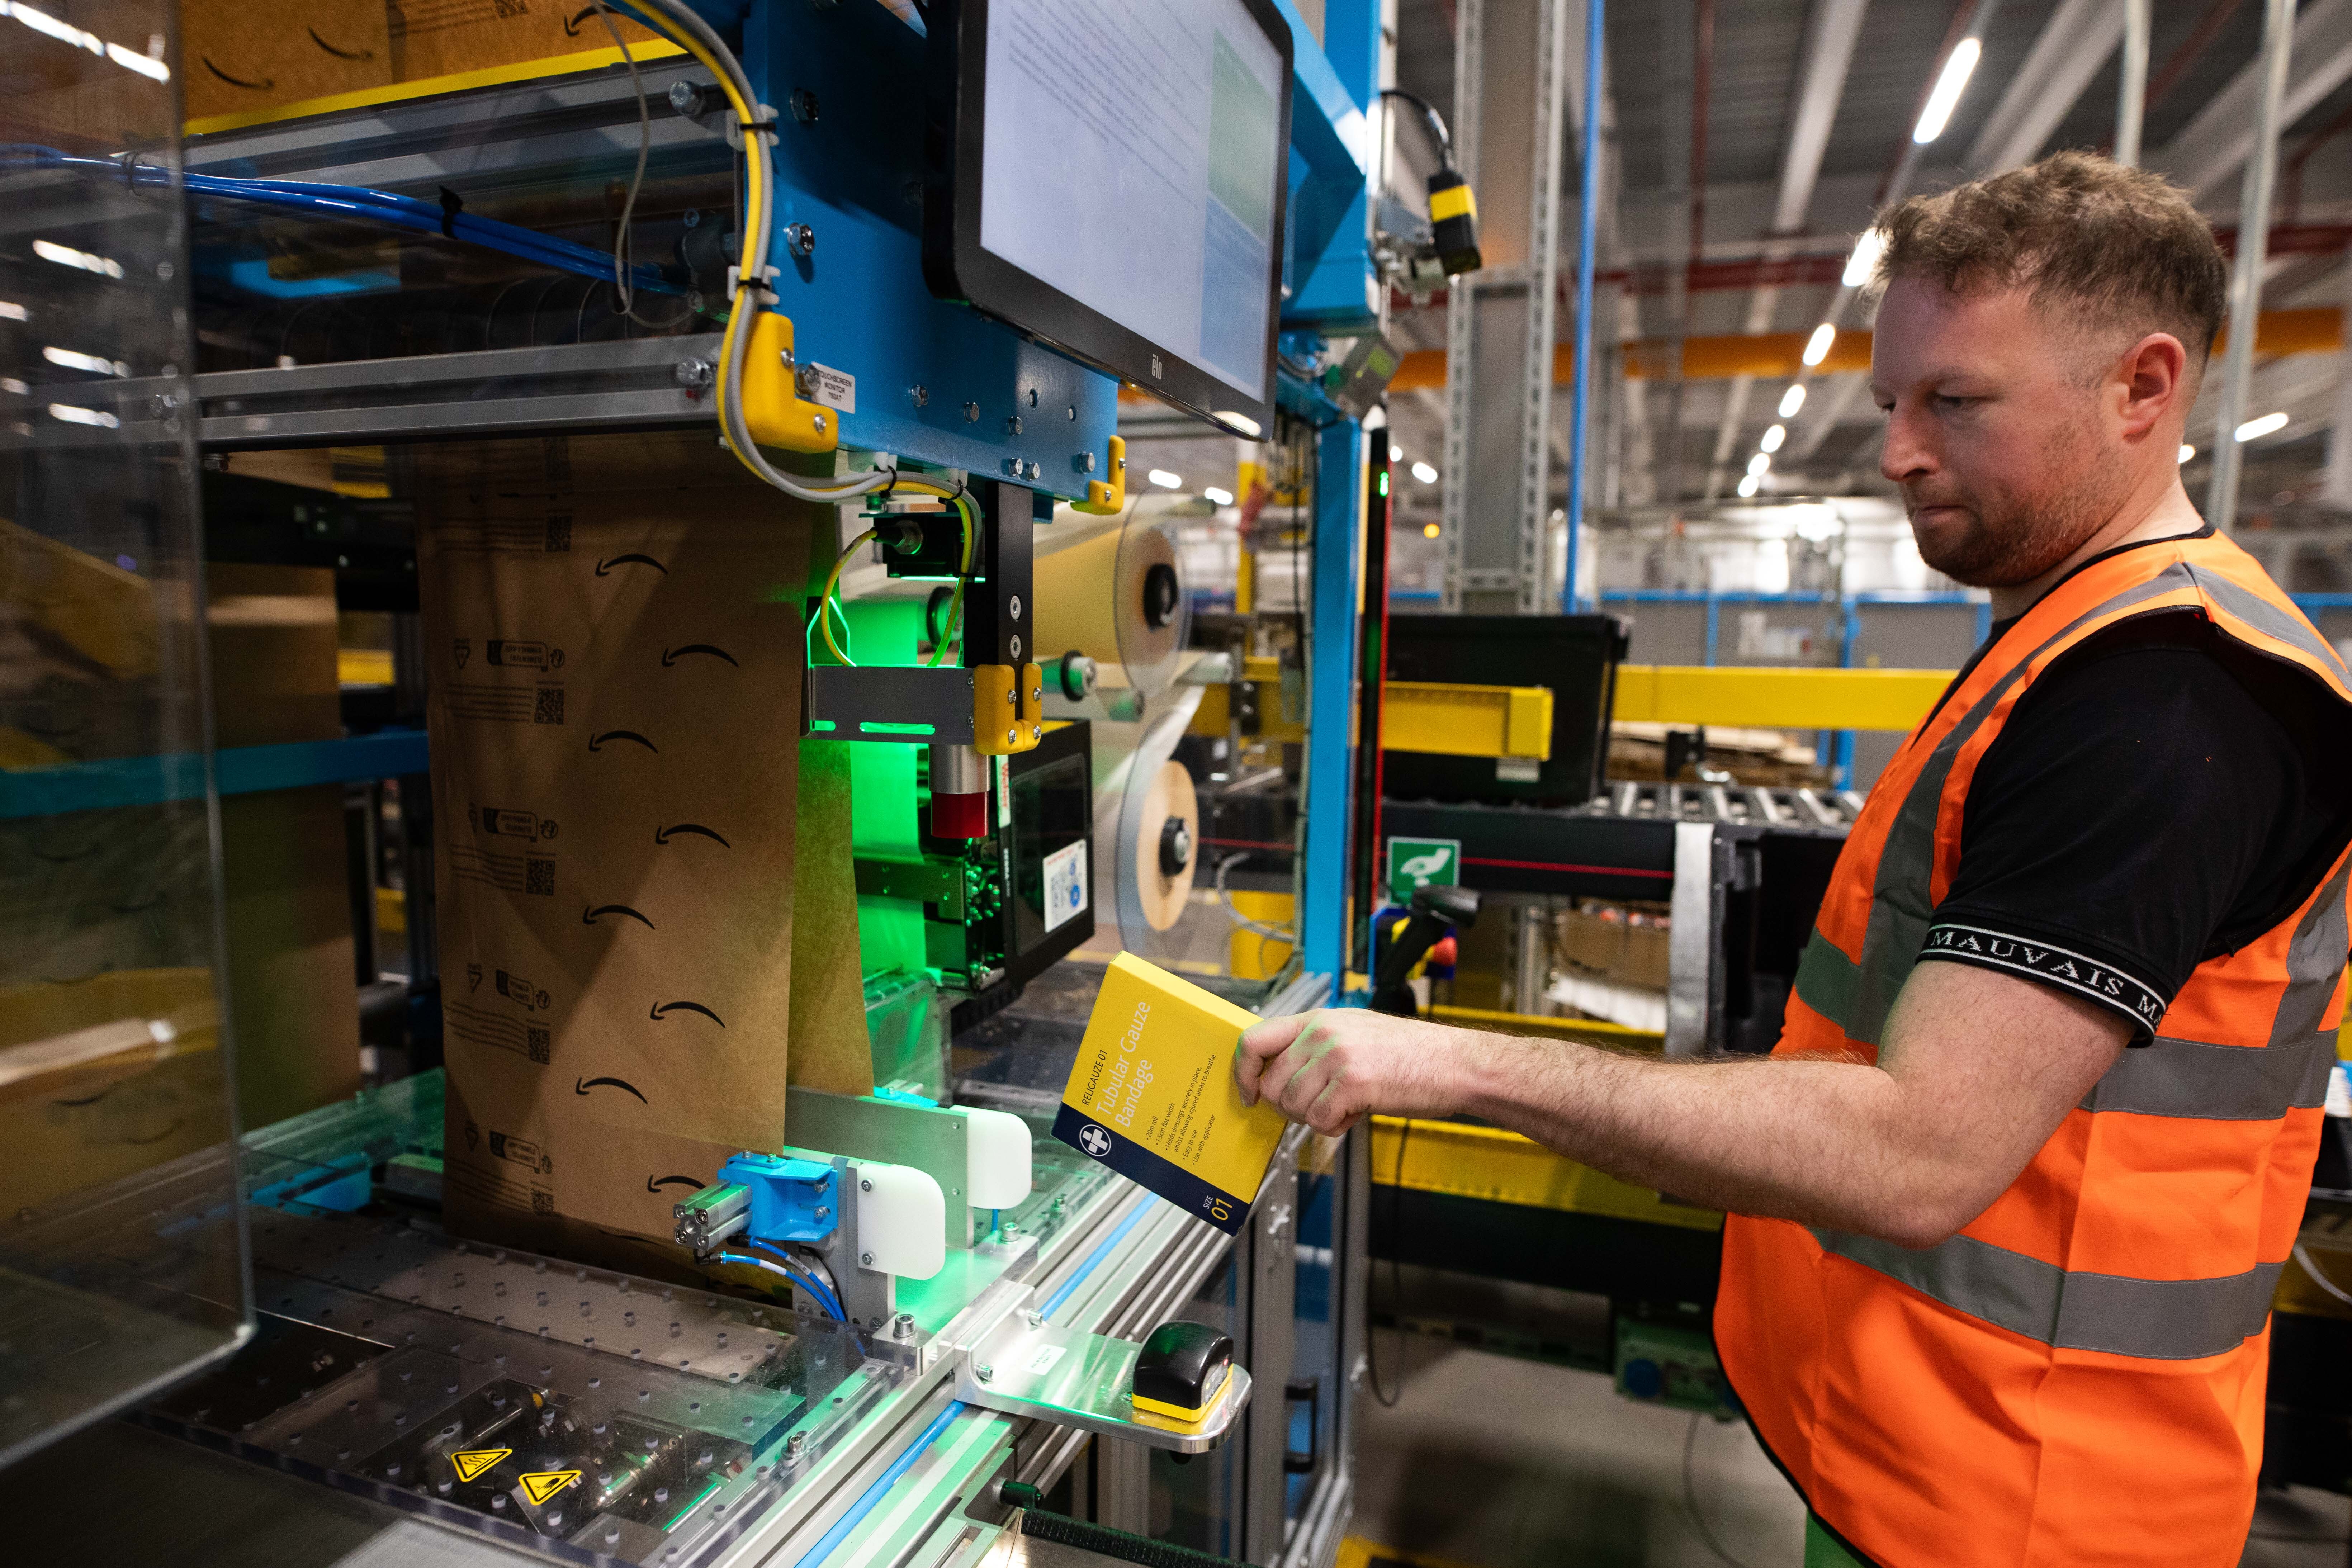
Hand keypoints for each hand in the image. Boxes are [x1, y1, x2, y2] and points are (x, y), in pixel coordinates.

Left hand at [1234, 1009, 1475, 1135]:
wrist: (1455, 1064)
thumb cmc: (1409, 1054)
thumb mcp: (1354, 1034)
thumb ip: (1314, 1047)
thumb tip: (1277, 1077)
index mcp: (1319, 1018)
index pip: (1255, 1039)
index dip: (1244, 1072)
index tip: (1249, 1094)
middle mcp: (1323, 1032)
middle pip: (1272, 1083)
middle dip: (1290, 1106)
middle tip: (1321, 1106)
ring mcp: (1337, 1055)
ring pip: (1293, 1106)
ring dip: (1316, 1117)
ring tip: (1347, 1106)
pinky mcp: (1353, 1082)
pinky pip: (1319, 1121)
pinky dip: (1335, 1128)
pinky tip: (1358, 1113)